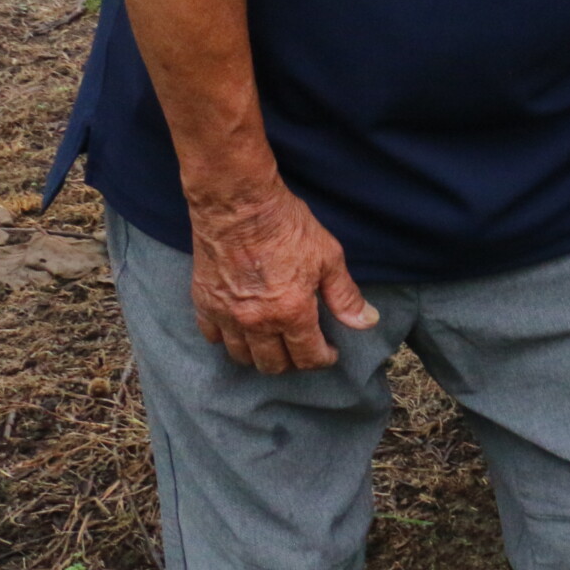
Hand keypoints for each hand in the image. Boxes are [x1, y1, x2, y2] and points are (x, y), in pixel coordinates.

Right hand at [188, 181, 377, 373]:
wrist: (239, 205)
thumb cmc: (287, 227)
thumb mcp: (329, 257)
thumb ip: (345, 296)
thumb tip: (366, 322)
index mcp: (291, 312)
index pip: (308, 356)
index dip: (323, 359)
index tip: (330, 353)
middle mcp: (256, 321)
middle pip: (272, 364)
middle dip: (292, 362)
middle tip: (302, 348)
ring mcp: (226, 314)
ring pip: (241, 356)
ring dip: (260, 356)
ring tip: (273, 343)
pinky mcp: (203, 302)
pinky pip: (211, 336)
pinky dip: (226, 339)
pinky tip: (239, 330)